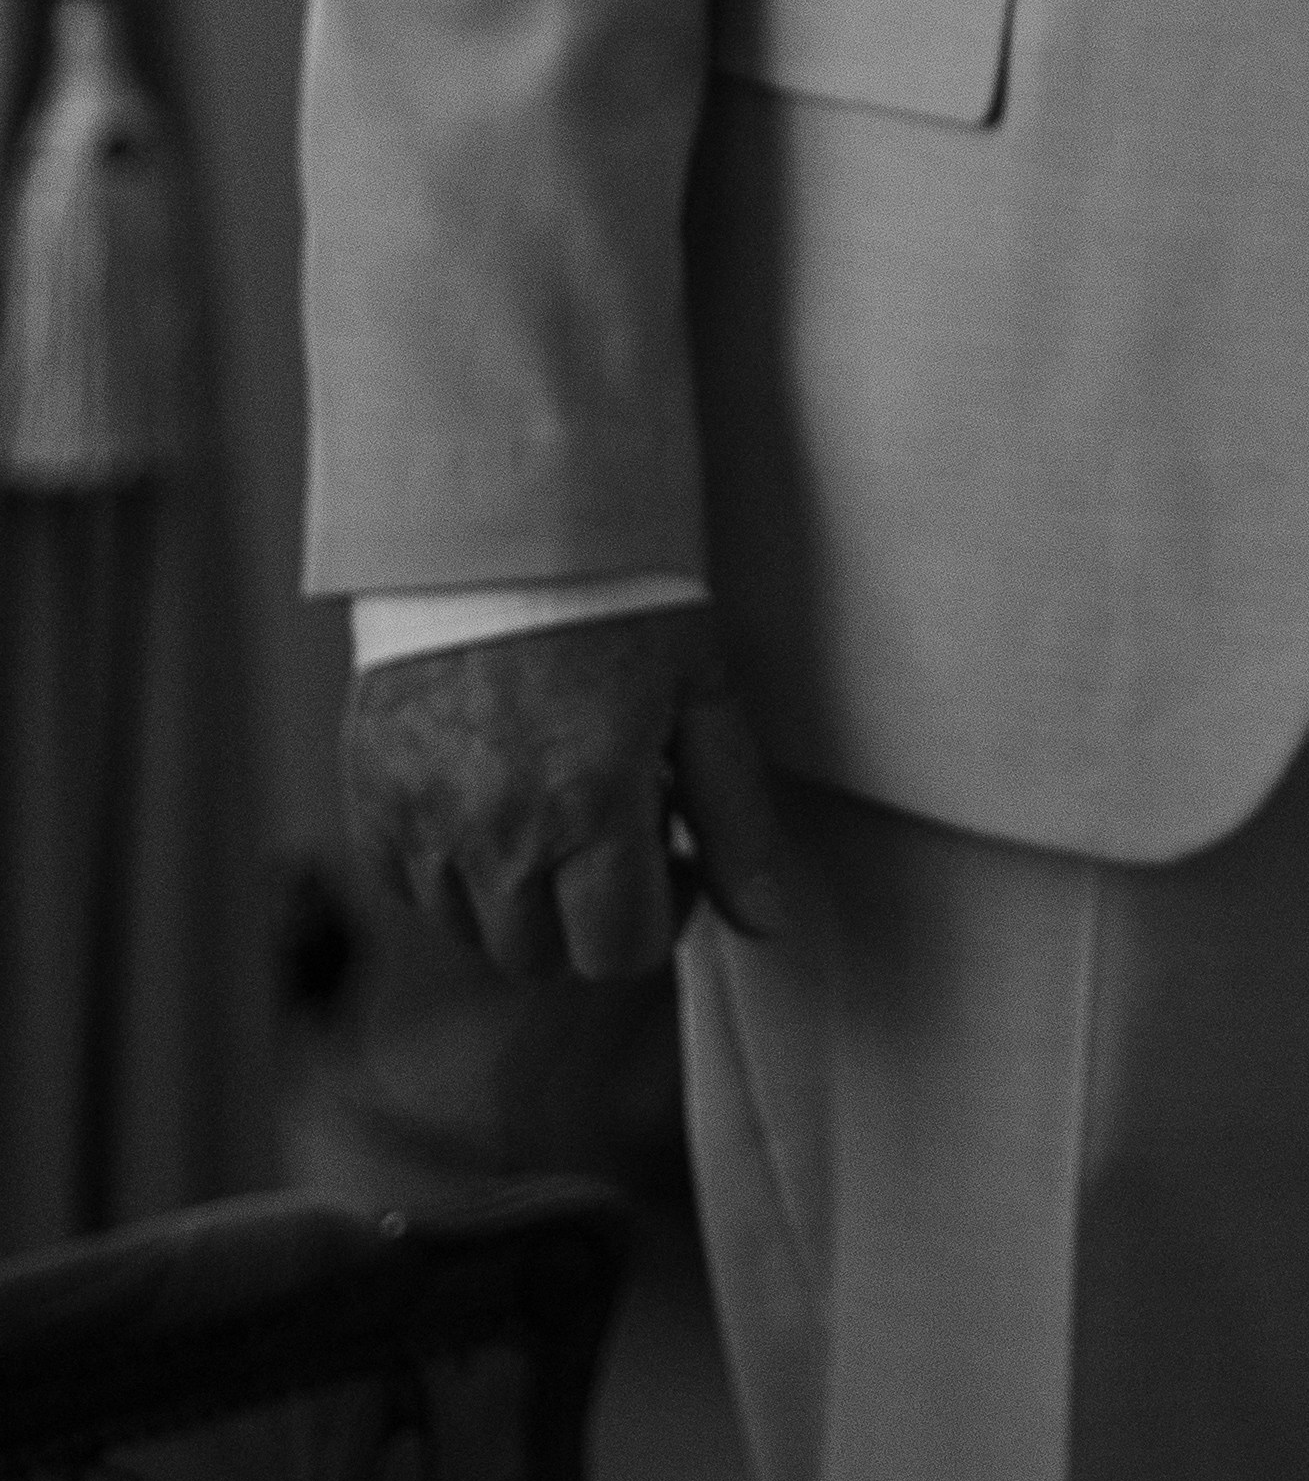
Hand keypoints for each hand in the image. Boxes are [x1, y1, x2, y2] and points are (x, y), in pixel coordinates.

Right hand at [342, 613, 785, 982]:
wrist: (496, 522)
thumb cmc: (614, 596)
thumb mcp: (702, 694)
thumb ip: (736, 820)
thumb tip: (766, 924)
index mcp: (589, 811)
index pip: (619, 952)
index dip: (660, 915)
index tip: (669, 858)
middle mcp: (496, 833)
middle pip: (541, 958)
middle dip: (588, 915)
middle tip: (610, 835)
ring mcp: (422, 820)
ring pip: (471, 932)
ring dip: (516, 898)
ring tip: (548, 809)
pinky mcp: (370, 796)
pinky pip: (405, 886)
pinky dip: (446, 868)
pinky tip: (486, 801)